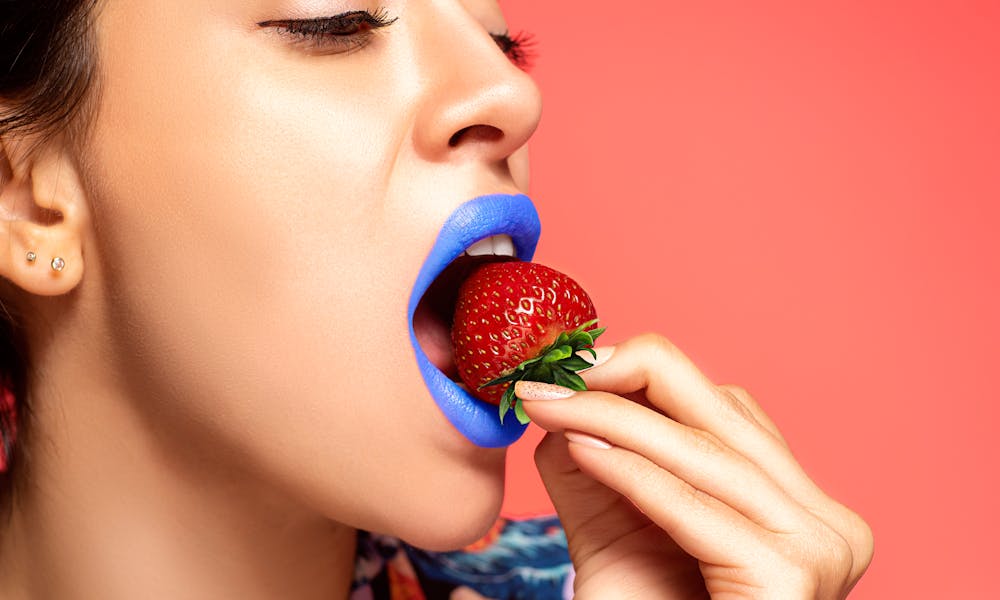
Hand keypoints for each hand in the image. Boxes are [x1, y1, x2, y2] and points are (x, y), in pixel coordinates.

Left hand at [517, 333, 873, 598]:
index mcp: (795, 503)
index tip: (570, 366)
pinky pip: (695, 506)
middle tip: (551, 371)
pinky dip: (631, 472)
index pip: (723, 408)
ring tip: (547, 404)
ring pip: (704, 451)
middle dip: (627, 380)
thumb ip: (602, 459)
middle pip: (721, 411)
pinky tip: (579, 446)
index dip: (645, 376)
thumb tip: (566, 391)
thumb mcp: (618, 527)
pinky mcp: (792, 579)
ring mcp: (820, 547)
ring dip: (613, 418)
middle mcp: (825, 519)